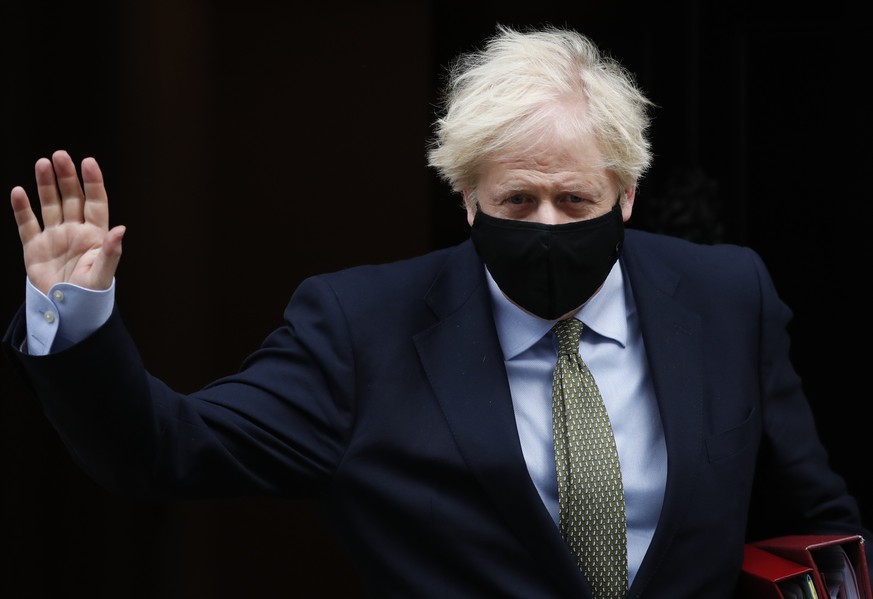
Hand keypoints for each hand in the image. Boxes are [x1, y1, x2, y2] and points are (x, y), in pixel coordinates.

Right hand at [10, 150, 124, 294]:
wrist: (66, 311)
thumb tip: (122, 229)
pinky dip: (22, 208)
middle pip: (71, 197)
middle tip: (60, 155)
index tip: (88, 161)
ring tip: (43, 164)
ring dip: (46, 185)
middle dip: (66, 177)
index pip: (95, 202)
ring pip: (50, 204)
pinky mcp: (34, 247)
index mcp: (95, 234)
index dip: (93, 182)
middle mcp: (75, 230)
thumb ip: (111, 252)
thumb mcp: (102, 273)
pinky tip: (18, 191)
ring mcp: (54, 236)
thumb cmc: (90, 294)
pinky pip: (27, 224)